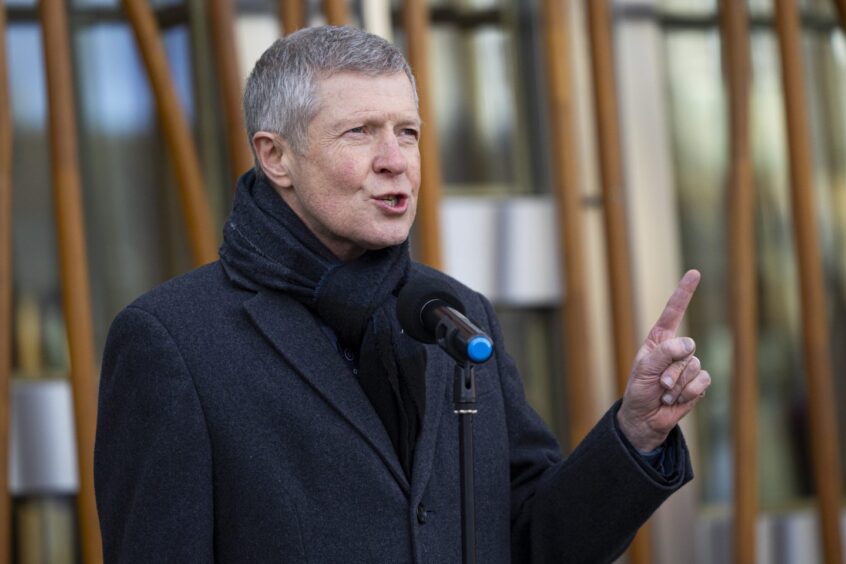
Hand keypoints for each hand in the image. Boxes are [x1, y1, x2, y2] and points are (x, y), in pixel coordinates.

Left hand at [617, 269, 710, 451]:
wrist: (646, 418)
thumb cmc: (639, 391)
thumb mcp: (644, 370)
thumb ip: (664, 353)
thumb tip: (690, 344)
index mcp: (659, 340)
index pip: (673, 312)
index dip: (684, 292)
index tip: (694, 272)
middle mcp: (676, 350)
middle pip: (686, 348)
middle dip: (670, 369)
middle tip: (658, 384)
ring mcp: (689, 365)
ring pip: (695, 366)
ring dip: (677, 384)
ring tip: (664, 392)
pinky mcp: (699, 382)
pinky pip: (703, 381)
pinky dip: (689, 392)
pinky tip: (677, 399)